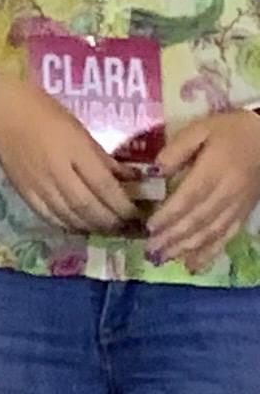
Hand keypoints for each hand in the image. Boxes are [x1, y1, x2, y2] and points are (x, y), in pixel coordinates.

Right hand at [0, 66, 143, 236]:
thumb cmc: (44, 112)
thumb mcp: (80, 130)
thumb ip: (104, 158)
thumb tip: (132, 180)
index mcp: (73, 150)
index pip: (105, 187)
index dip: (124, 205)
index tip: (138, 213)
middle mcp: (56, 171)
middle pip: (89, 206)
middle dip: (112, 221)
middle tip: (127, 226)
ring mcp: (37, 183)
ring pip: (70, 216)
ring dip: (92, 227)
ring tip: (107, 227)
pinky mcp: (23, 191)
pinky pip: (49, 216)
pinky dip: (68, 225)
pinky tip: (79, 225)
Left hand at [150, 107, 259, 266]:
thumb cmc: (231, 130)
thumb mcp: (201, 129)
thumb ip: (177, 149)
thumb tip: (156, 171)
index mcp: (214, 171)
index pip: (189, 198)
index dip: (170, 215)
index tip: (149, 227)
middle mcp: (226, 193)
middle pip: (198, 220)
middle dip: (173, 238)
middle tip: (151, 251)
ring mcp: (237, 206)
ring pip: (211, 233)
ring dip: (187, 249)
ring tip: (165, 260)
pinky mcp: (244, 213)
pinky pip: (227, 236)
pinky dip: (211, 252)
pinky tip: (194, 264)